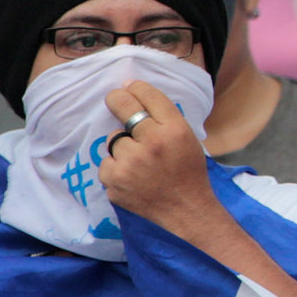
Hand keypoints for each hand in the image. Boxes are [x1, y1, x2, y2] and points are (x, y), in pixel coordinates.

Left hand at [97, 80, 217, 229]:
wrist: (185, 210)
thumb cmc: (188, 172)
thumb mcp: (189, 140)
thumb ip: (166, 120)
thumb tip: (135, 94)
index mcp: (175, 130)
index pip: (150, 97)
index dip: (137, 87)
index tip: (130, 86)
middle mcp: (152, 143)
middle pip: (124, 108)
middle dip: (117, 99)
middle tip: (114, 98)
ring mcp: (130, 163)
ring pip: (113, 139)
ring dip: (122, 146)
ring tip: (139, 161)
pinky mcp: (114, 181)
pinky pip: (107, 163)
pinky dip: (116, 168)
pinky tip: (132, 177)